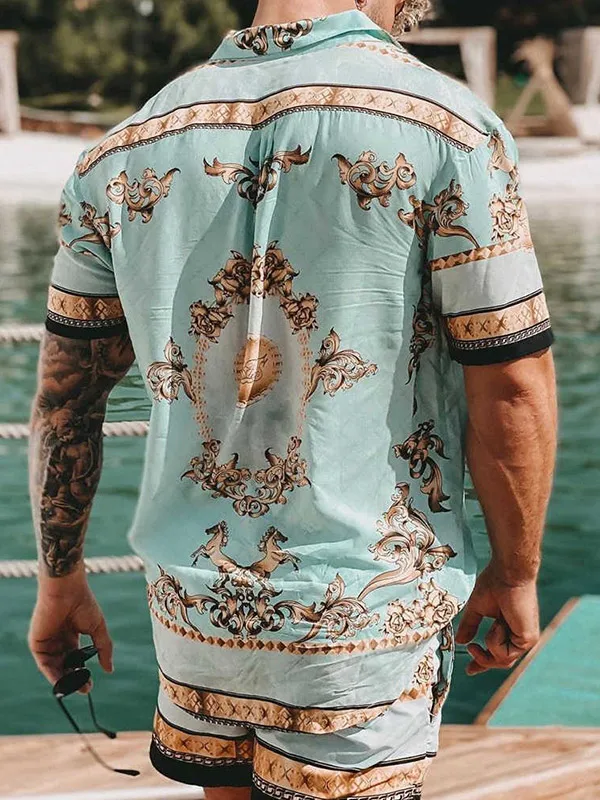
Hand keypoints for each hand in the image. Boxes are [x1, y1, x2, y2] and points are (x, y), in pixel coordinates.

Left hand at [28, 571, 112, 686]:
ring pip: (55, 668)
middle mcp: (58, 640)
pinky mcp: (37, 643)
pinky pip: (44, 664)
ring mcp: (47, 642)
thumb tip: (110, 670)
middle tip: (85, 688)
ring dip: (64, 680)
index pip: (75, 659)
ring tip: (77, 687)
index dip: (82, 672)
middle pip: (65, 666)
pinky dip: (52, 674)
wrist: (67, 590)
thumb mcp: (98, 628)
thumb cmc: (84, 603)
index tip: (90, 684)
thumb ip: (103, 649)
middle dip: (74, 679)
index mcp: (71, 635)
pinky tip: (62, 681)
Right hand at [456, 563, 539, 675]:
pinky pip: (505, 654)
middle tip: (471, 648)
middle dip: (483, 660)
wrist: (508, 574)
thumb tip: (460, 641)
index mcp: (508, 628)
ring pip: (502, 660)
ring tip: (494, 623)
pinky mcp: (528, 639)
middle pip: (500, 661)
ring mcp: (525, 639)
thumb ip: (470, 626)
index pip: (496, 652)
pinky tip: (499, 623)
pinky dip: (495, 641)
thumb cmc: (494, 584)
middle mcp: (519, 636)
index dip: (482, 661)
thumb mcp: (477, 609)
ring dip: (490, 644)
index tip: (469, 670)